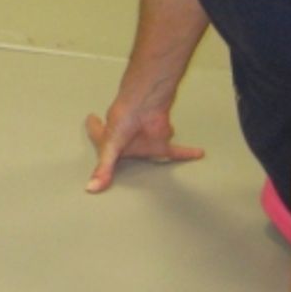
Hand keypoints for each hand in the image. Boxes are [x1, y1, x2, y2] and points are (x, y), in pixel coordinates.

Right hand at [84, 99, 203, 192]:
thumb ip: (104, 168)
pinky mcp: (161, 140)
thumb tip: (91, 188)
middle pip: (123, 145)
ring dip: (152, 150)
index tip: (91, 120)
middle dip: (120, 148)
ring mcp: (144, 139)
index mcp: (108, 137)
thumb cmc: (124, 118)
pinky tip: (198, 154)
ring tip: (155, 155)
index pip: (97, 133)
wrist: (146, 103)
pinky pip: (176, 151)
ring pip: (148, 149)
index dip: (93, 128)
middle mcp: (126, 138)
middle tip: (118, 153)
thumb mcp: (111, 144)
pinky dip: (187, 152)